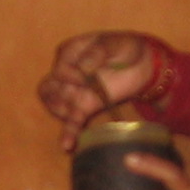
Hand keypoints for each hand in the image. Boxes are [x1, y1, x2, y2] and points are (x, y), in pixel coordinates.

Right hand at [37, 31, 153, 149]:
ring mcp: (74, 92)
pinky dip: (68, 133)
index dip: (71, 77)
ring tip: (76, 113)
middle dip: (57, 97)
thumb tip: (84, 68)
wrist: (143, 63)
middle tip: (75, 96)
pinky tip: (67, 145)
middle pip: (46, 89)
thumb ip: (97, 52)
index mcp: (69, 53)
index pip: (59, 70)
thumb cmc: (125, 48)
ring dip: (60, 112)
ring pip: (53, 105)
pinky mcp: (86, 108)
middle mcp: (66, 74)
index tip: (88, 76)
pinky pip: (71, 122)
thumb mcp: (113, 43)